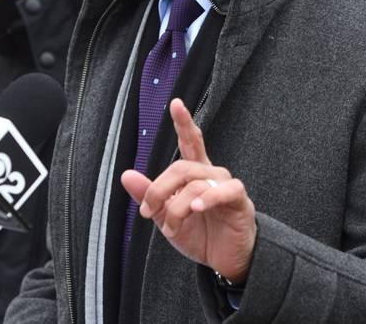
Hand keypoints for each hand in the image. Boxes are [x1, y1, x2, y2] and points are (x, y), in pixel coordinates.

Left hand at [121, 98, 255, 282]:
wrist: (223, 261)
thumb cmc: (200, 235)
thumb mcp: (166, 218)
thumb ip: (149, 196)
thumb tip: (126, 175)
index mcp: (195, 174)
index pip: (190, 142)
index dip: (183, 123)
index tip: (176, 104)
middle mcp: (211, 174)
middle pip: (182, 166)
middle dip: (159, 189)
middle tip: (149, 211)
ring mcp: (226, 185)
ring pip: (196, 183)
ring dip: (177, 208)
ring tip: (172, 227)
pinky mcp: (239, 200)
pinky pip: (225, 190)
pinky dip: (209, 198)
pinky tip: (198, 207)